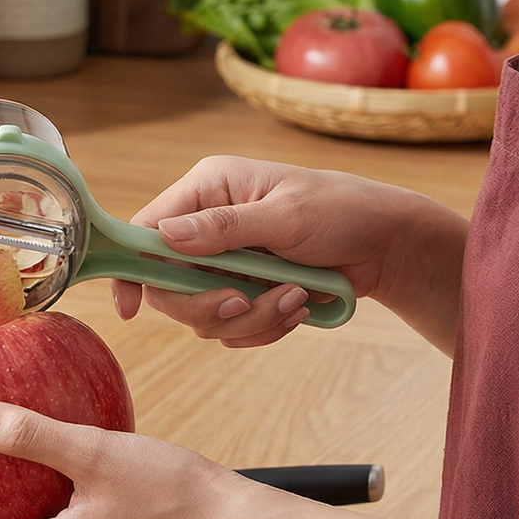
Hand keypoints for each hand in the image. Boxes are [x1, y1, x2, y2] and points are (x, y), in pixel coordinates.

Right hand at [110, 156, 464, 353]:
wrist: (387, 244)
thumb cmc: (341, 211)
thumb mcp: (285, 216)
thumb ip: (224, 228)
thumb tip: (165, 236)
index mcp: (207, 189)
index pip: (146, 231)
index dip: (132, 270)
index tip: (131, 308)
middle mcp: (207, 225)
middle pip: (168, 285)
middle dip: (208, 304)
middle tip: (245, 304)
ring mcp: (225, 262)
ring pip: (204, 314)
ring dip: (251, 318)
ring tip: (295, 298)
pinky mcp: (245, 291)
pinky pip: (233, 328)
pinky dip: (265, 327)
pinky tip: (299, 307)